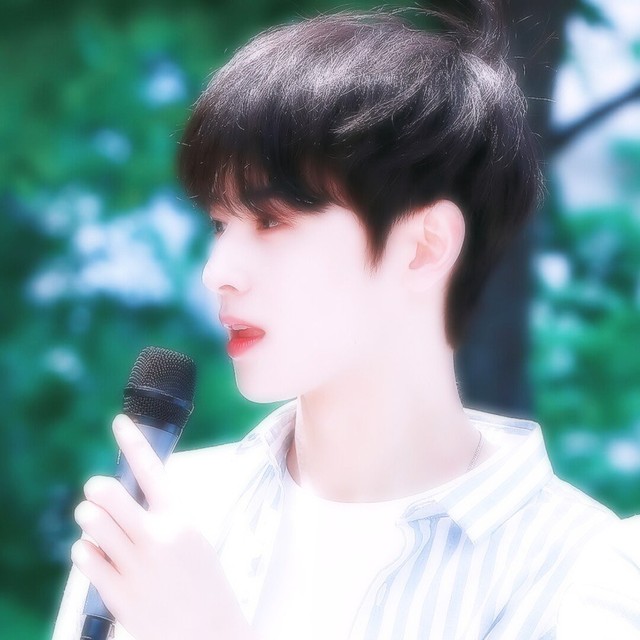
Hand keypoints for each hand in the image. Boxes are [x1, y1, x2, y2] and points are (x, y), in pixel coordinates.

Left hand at [72, 414, 254, 639]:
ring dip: (90, 518)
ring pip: (92, 524)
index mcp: (180, 519)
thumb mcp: (192, 538)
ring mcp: (135, 567)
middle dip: (97, 490)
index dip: (134, 442)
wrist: (210, 631)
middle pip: (108, 495)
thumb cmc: (203, 582)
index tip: (120, 422)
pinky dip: (86, 550)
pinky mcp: (117, 595)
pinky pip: (86, 558)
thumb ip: (162, 517)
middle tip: (97, 491)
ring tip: (96, 522)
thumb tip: (128, 497)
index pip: (152, 470)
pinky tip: (96, 552)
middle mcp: (156, 538)